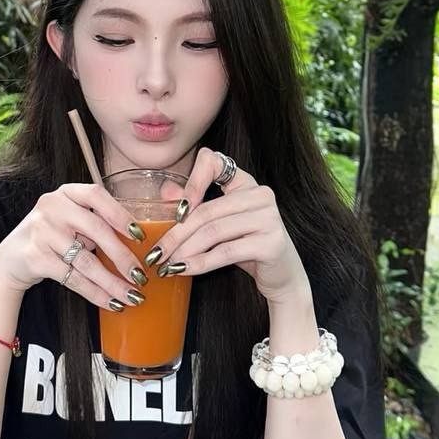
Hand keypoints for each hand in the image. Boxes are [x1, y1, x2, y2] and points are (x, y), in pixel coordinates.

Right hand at [0, 183, 150, 311]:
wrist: (10, 258)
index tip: (140, 235)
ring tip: (131, 296)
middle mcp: (52, 207)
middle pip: (96, 230)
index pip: (96, 195)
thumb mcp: (69, 219)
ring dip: (112, 282)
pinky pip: (73, 278)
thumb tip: (136, 244)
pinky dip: (95, 293)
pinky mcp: (35, 257)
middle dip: (123, 256)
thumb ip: (95, 222)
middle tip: (141, 275)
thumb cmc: (51, 236)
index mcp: (66, 193)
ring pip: (86, 261)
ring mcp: (41, 231)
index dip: (120, 214)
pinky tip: (110, 301)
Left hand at [147, 147, 310, 305]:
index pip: (214, 162)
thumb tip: (165, 193)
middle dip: (176, 234)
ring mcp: (269, 218)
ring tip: (167, 265)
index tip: (175, 210)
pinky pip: (226, 251)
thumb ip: (195, 205)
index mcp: (246, 182)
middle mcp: (261, 194)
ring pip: (213, 232)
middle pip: (206, 210)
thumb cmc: (246, 246)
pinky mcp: (271, 243)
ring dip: (185, 251)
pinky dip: (201, 263)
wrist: (282, 277)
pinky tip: (185, 270)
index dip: (191, 182)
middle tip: (156, 253)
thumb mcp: (220, 223)